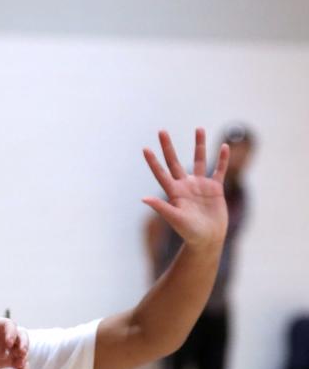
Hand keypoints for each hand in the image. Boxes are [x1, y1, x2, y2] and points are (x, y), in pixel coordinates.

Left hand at [0, 317, 29, 368]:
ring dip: (24, 357)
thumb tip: (5, 353)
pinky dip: (22, 368)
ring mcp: (6, 348)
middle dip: (24, 343)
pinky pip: (18, 363)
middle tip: (21, 352)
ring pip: (22, 350)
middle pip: (21, 335)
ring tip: (20, 365)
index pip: (9, 325)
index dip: (11, 333)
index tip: (7, 344)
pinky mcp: (5, 361)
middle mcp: (3, 335)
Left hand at [143, 129, 228, 248]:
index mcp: (173, 192)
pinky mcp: (215, 189)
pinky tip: (224, 146)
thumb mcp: (175, 218)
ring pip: (199, 160)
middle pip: (174, 161)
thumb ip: (161, 207)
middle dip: (168, 146)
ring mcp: (200, 186)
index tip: (145, 148)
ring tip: (199, 128)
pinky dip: (222, 159)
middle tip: (161, 130)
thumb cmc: (189, 232)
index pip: (160, 173)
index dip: (153, 161)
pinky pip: (219, 170)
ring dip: (199, 145)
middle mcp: (185, 185)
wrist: (207, 240)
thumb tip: (143, 199)